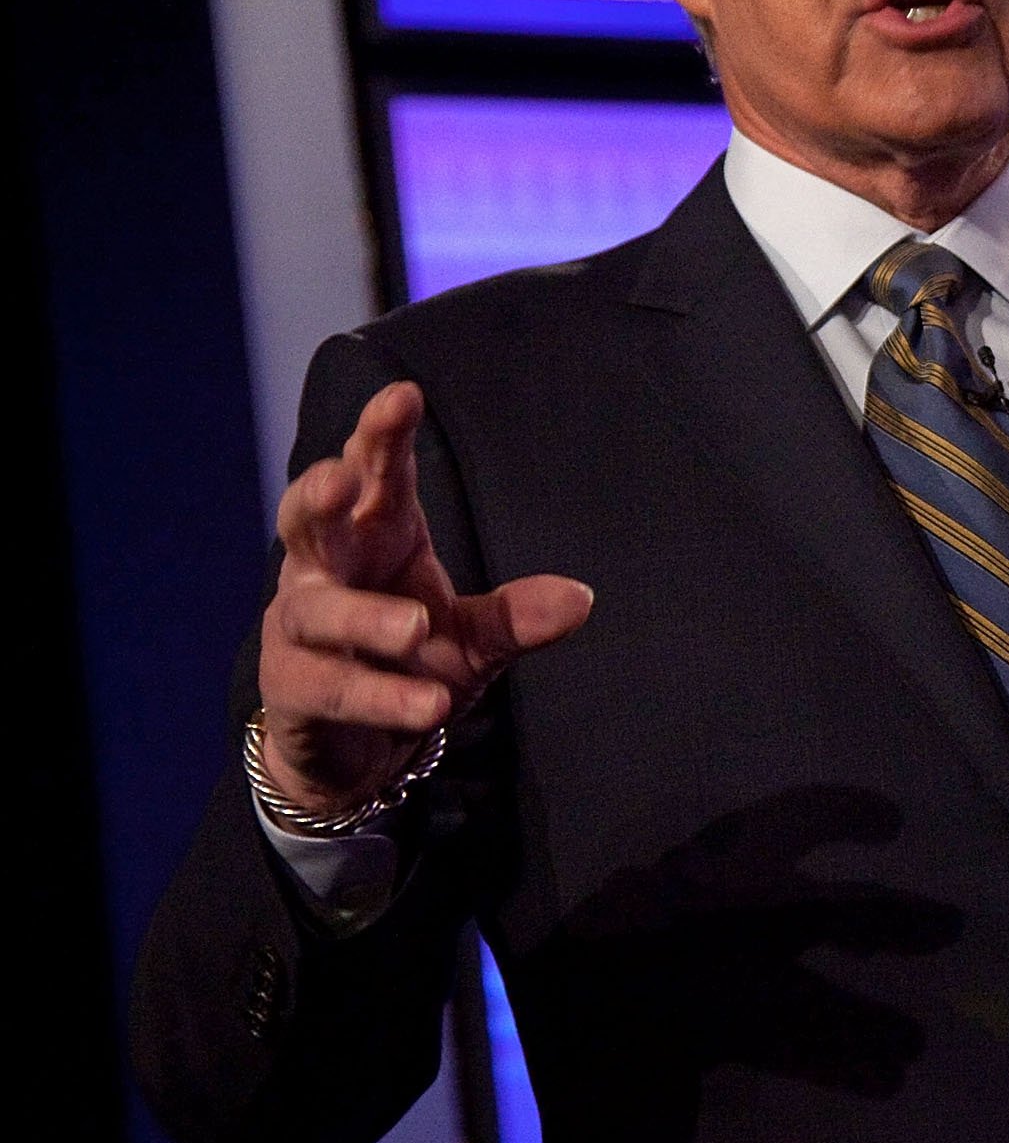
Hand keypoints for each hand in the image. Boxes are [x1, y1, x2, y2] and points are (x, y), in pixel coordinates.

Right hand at [256, 382, 593, 814]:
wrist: (357, 747)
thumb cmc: (411, 661)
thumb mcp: (474, 637)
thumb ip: (516, 616)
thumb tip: (582, 598)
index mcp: (376, 534)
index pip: (376, 474)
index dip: (381, 435)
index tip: (403, 395)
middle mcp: (326, 568)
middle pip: (309, 519)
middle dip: (319, 493)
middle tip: (342, 480)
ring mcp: (300, 627)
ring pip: (319, 609)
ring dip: (365, 617)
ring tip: (416, 626)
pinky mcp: (292, 687)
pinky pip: (334, 688)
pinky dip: (382, 696)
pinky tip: (429, 705)